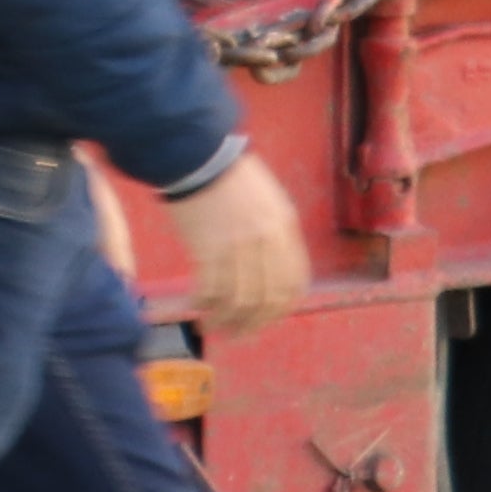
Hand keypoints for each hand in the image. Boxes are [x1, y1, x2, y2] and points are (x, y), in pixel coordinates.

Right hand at [163, 159, 310, 336]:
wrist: (199, 157)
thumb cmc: (231, 176)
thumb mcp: (268, 201)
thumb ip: (274, 235)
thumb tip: (268, 271)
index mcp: (285, 228)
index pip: (293, 282)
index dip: (280, 308)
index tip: (266, 319)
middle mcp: (267, 242)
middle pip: (267, 298)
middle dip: (254, 323)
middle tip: (239, 334)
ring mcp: (239, 246)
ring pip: (239, 300)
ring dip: (226, 320)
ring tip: (214, 327)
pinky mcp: (209, 248)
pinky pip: (211, 289)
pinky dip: (205, 304)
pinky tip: (197, 307)